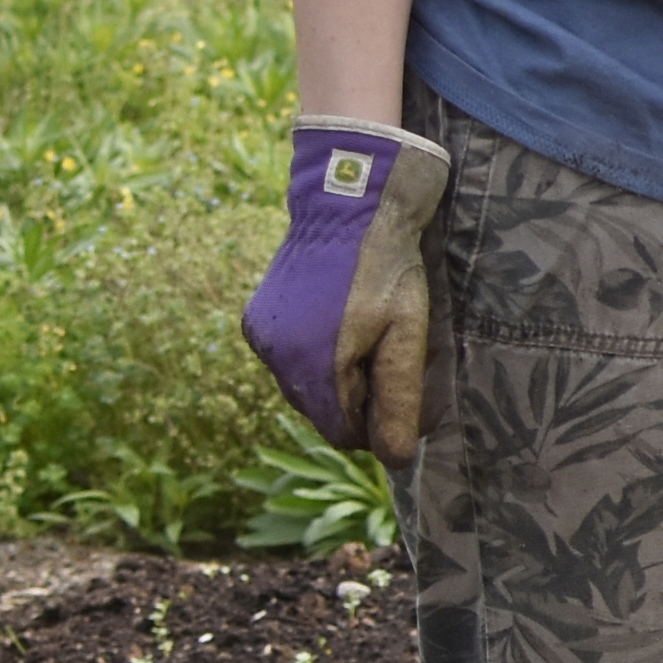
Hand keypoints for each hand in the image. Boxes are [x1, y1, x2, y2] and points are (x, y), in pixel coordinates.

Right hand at [244, 117, 447, 454]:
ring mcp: (260, 338)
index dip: (376, 426)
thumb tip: (398, 458)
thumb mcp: (407, 333)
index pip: (342, 433)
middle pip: (320, 410)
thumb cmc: (388, 267)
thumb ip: (400, 398)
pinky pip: (285, 358)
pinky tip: (337, 320)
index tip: (400, 398)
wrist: (349, 204)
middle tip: (386, 356)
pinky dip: (311, 353)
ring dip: (332, 375)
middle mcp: (276, 357)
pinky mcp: (255, 320)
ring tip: (363, 333)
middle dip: (355, 398)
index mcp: (315, 366)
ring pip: (301, 386)